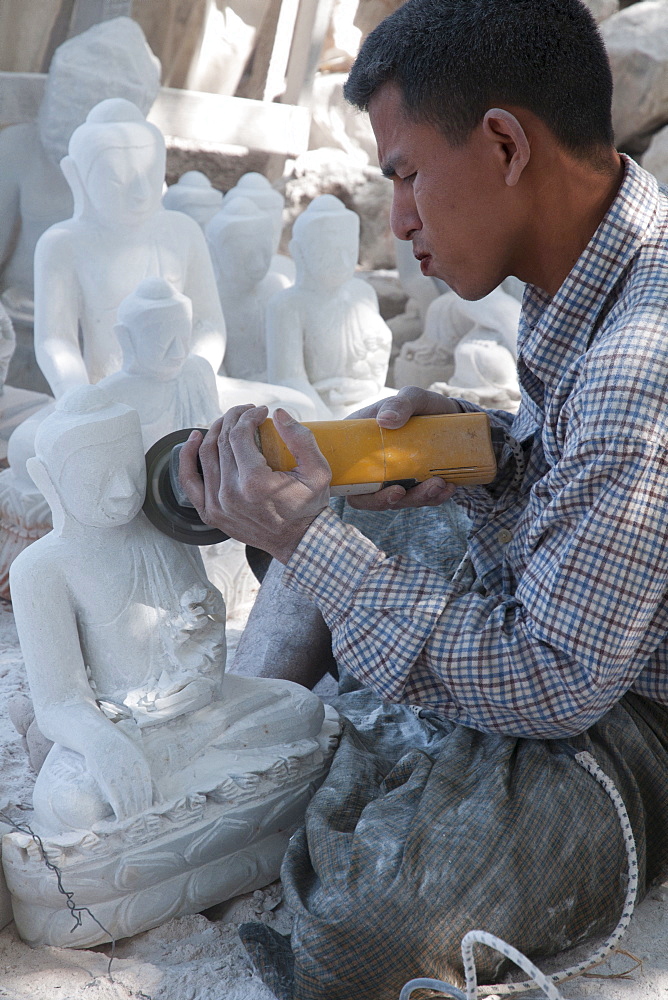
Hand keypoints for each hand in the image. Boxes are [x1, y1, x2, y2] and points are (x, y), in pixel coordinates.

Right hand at [85, 724, 152, 821]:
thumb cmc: (117, 749)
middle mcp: (135, 773)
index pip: (149, 794)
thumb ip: (143, 774)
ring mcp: (122, 777)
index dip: (147, 808)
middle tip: (134, 825)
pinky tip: (115, 821)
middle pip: (141, 801)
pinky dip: (118, 815)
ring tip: (125, 826)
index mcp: (143, 767)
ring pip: (130, 804)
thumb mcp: (136, 757)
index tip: (144, 817)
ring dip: (129, 818)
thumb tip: (152, 792)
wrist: (99, 737)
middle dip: (139, 815)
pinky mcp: (108, 781)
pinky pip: (117, 803)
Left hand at [178, 404, 330, 562]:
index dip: (249, 416)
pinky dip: (187, 457)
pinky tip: (194, 439)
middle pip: (222, 441)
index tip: (261, 411)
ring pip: (206, 454)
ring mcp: (217, 505)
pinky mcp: (211, 512)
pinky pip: (189, 481)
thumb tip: (278, 413)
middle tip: (246, 411)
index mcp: (255, 483)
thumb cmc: (309, 507)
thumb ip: (301, 439)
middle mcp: (231, 494)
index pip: (240, 435)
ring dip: (215, 430)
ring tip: (228, 421)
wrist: (298, 542)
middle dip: (234, 419)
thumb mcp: (318, 471)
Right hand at [346, 386, 460, 510]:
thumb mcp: (413, 398)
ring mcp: (393, 478)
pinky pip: (419, 499)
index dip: (356, 490)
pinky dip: (434, 498)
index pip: (345, 474)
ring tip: (439, 485)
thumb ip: (400, 404)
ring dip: (417, 498)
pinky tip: (448, 488)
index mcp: (360, 444)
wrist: (452, 416)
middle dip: (387, 500)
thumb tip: (386, 420)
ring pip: (396, 500)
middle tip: (406, 491)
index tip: (380, 488)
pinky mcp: (413, 486)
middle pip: (368, 496)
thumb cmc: (424, 405)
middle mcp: (373, 465)